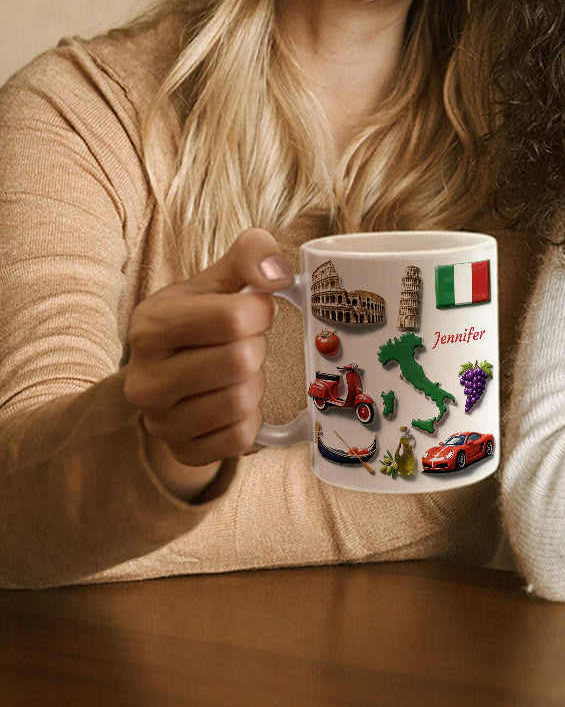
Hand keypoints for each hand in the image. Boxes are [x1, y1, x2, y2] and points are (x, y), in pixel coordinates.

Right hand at [124, 228, 292, 498]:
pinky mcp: (182, 451)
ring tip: (238, 373)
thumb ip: (250, 255)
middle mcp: (145, 378)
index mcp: (150, 325)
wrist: (169, 376)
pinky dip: (251, 419)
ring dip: (255, 383)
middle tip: (245, 344)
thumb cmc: (201, 320)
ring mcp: (160, 422)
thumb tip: (278, 272)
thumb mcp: (218, 279)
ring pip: (243, 401)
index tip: (255, 311)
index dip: (260, 312)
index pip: (232, 318)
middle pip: (241, 361)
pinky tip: (235, 401)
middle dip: (257, 348)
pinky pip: (241, 438)